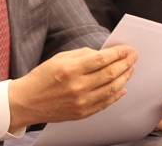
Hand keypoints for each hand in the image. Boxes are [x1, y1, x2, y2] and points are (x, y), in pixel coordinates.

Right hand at [7, 45, 137, 130]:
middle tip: (134, 57)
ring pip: (111, 89)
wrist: (27, 101)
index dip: (117, 54)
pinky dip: (116, 95)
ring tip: (130, 69)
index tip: (127, 49)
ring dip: (124, 78)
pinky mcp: (82, 113)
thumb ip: (83, 55)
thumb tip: (103, 54)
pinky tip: (122, 87)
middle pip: (109, 74)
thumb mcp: (60, 58)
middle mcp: (78, 86)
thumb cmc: (42, 77)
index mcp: (71, 69)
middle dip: (125, 64)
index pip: (101, 59)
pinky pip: (105, 103)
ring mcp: (81, 102)